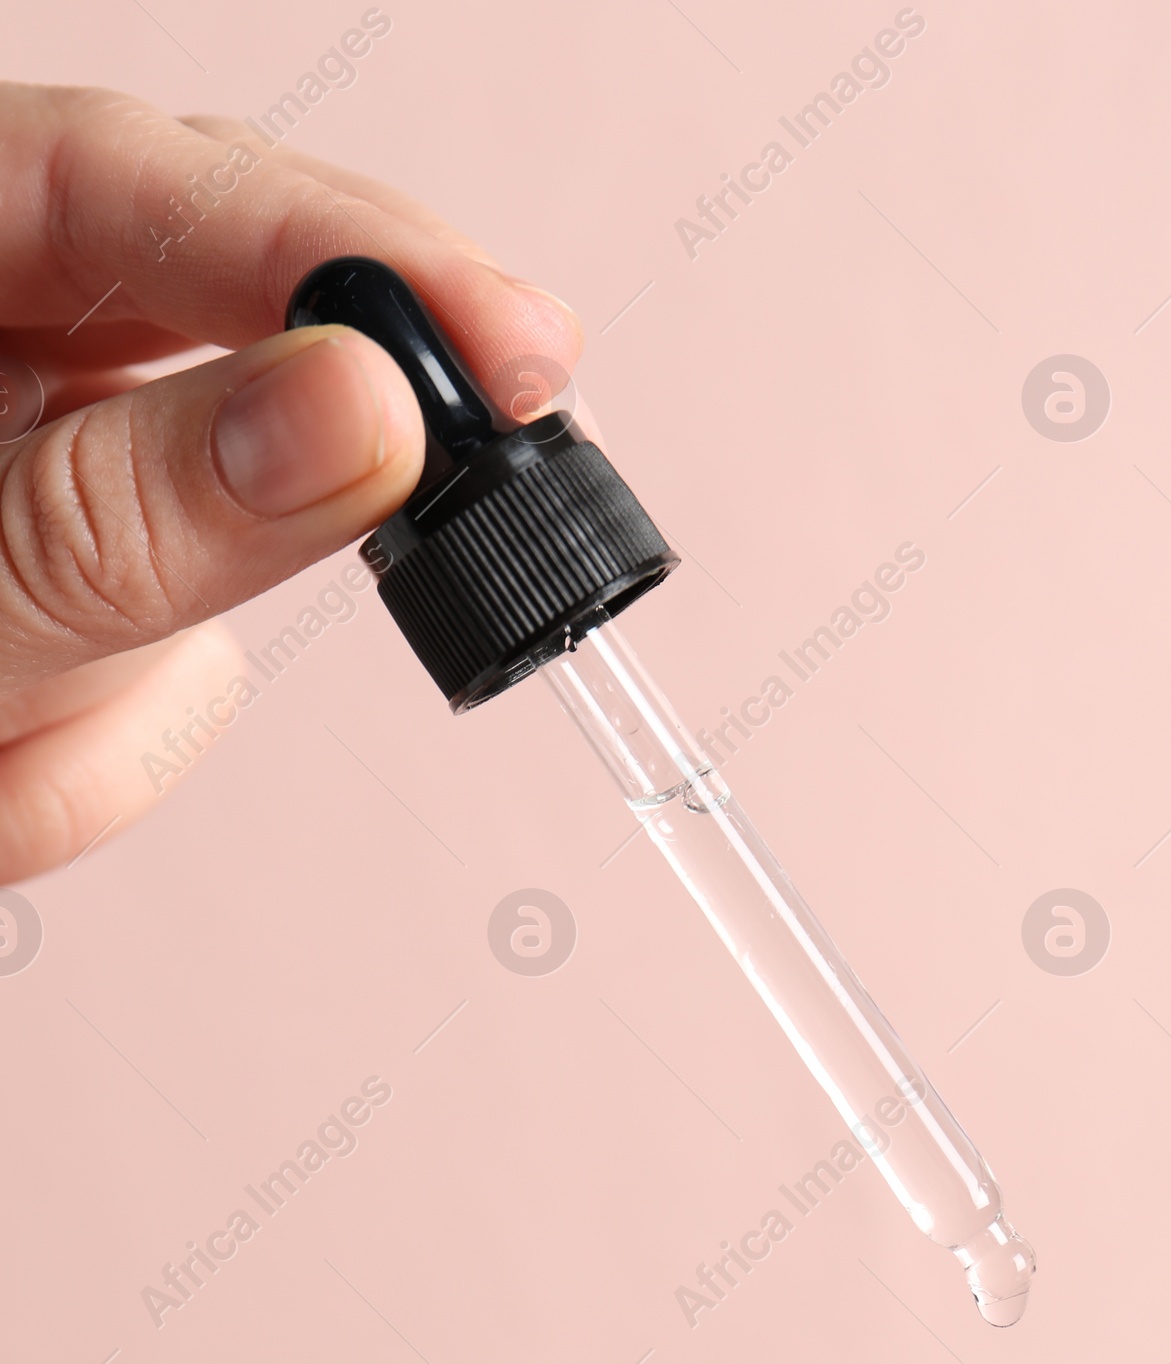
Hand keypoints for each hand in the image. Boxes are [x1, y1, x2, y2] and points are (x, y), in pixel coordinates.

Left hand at [0, 80, 579, 880]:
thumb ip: (137, 508)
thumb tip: (363, 414)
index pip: (154, 190)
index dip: (356, 258)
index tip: (519, 352)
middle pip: (217, 371)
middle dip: (221, 530)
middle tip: (327, 562)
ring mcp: (21, 476)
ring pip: (197, 574)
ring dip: (96, 706)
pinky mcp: (54, 595)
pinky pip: (157, 685)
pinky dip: (78, 765)